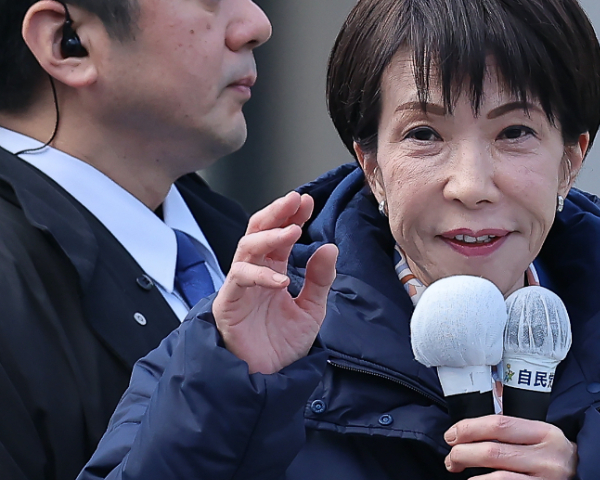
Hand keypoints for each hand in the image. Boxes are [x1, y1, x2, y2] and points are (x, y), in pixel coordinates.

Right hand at [213, 191, 337, 374]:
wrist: (268, 379)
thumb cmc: (282, 345)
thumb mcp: (312, 309)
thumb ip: (320, 280)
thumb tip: (329, 247)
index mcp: (273, 271)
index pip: (281, 236)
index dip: (292, 216)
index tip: (307, 201)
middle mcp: (255, 274)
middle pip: (259, 232)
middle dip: (276, 213)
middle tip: (294, 200)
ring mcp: (240, 286)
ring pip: (246, 249)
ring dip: (269, 236)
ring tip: (293, 230)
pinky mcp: (229, 303)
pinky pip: (239, 280)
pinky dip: (260, 276)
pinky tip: (282, 279)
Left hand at [444, 415, 576, 478]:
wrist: (586, 476)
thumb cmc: (554, 455)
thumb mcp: (542, 435)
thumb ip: (514, 426)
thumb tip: (475, 418)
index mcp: (545, 433)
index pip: (499, 424)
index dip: (469, 428)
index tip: (452, 434)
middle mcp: (546, 458)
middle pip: (492, 452)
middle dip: (462, 453)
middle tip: (451, 456)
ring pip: (496, 478)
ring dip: (469, 473)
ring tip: (457, 469)